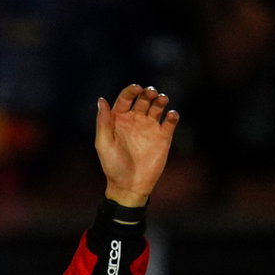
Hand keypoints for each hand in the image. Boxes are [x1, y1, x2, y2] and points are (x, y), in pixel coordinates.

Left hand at [94, 84, 178, 207]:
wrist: (130, 185)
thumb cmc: (113, 166)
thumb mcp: (104, 144)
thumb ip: (103, 122)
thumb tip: (101, 99)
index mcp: (119, 119)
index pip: (126, 98)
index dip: (131, 90)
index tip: (137, 88)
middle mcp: (135, 120)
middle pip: (143, 99)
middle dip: (148, 92)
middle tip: (151, 93)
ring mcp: (150, 128)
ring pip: (157, 107)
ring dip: (161, 99)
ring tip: (162, 99)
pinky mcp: (163, 137)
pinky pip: (170, 122)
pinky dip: (173, 116)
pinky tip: (171, 115)